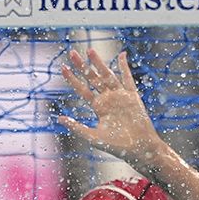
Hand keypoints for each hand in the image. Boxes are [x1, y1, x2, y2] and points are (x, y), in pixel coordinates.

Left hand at [56, 49, 169, 167]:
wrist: (139, 149)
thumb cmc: (117, 146)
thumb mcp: (93, 137)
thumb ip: (76, 127)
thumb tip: (59, 118)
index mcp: (99, 107)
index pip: (83, 89)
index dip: (73, 79)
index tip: (63, 68)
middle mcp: (108, 99)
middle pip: (92, 78)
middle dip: (82, 66)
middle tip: (72, 53)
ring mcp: (120, 96)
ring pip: (107, 75)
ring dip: (99, 63)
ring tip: (90, 50)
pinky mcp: (132, 97)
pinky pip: (128, 79)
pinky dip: (125, 67)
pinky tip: (121, 54)